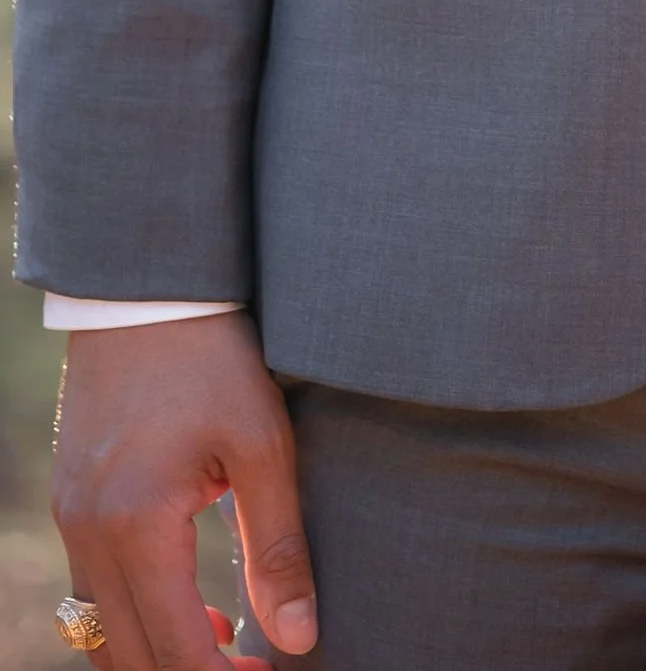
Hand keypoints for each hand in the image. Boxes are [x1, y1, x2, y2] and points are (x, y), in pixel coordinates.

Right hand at [52, 312, 315, 666]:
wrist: (148, 289)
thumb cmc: (215, 358)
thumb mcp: (262, 445)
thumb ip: (277, 547)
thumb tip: (297, 638)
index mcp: (136, 527)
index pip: (174, 651)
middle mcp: (88, 535)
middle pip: (127, 658)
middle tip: (251, 667)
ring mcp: (71, 520)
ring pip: (100, 631)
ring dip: (157, 652)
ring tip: (224, 638)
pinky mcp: (71, 502)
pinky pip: (91, 591)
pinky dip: (134, 615)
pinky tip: (189, 597)